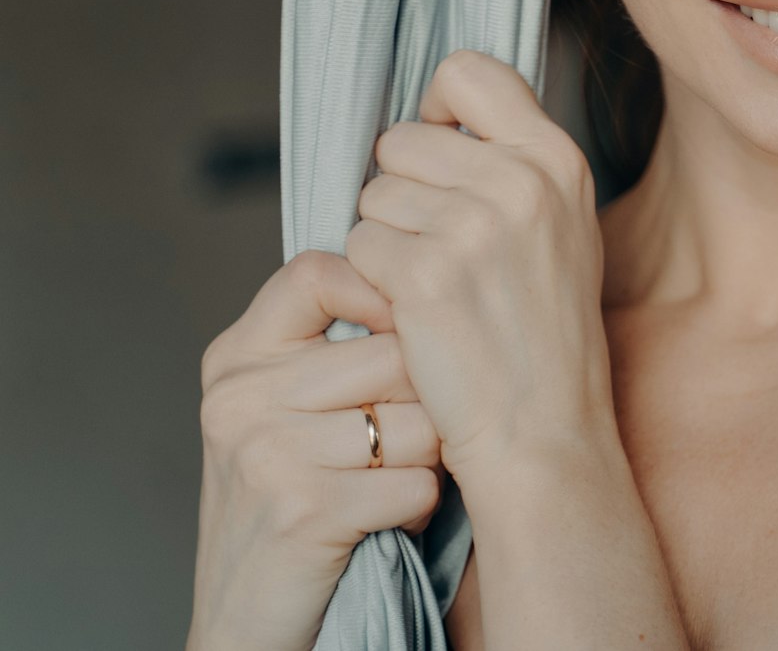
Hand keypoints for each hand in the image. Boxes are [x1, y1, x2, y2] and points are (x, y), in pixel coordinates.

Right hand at [189, 251, 443, 650]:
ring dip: (428, 460)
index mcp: (237, 356)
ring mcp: (268, 452)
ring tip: (391, 482)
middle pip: (394, 351)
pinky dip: (419, 507)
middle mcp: (242, 395)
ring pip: (418, 420)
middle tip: (408, 440)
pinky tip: (388, 519)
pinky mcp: (304, 510)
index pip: (318, 273)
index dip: (383, 294)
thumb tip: (428, 279)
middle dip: (427, 400)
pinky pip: (416, 482)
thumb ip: (332, 347)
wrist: (243, 618)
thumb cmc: (289, 504)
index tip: (405, 335)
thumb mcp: (284, 410)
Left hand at [343, 48, 612, 491]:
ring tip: (434, 286)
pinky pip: (357, 247)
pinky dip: (371, 283)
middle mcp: (519, 181)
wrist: (544, 429)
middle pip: (402, 139)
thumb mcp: (560, 228)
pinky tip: (414, 315)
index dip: (436, 109)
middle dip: (401, 190)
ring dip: (384, 239)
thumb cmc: (544, 335)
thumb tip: (439, 117)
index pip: (467, 73)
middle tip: (437, 247)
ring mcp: (472, 226)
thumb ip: (513, 165)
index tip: (439, 150)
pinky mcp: (424, 274)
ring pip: (373, 195)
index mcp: (557, 160)